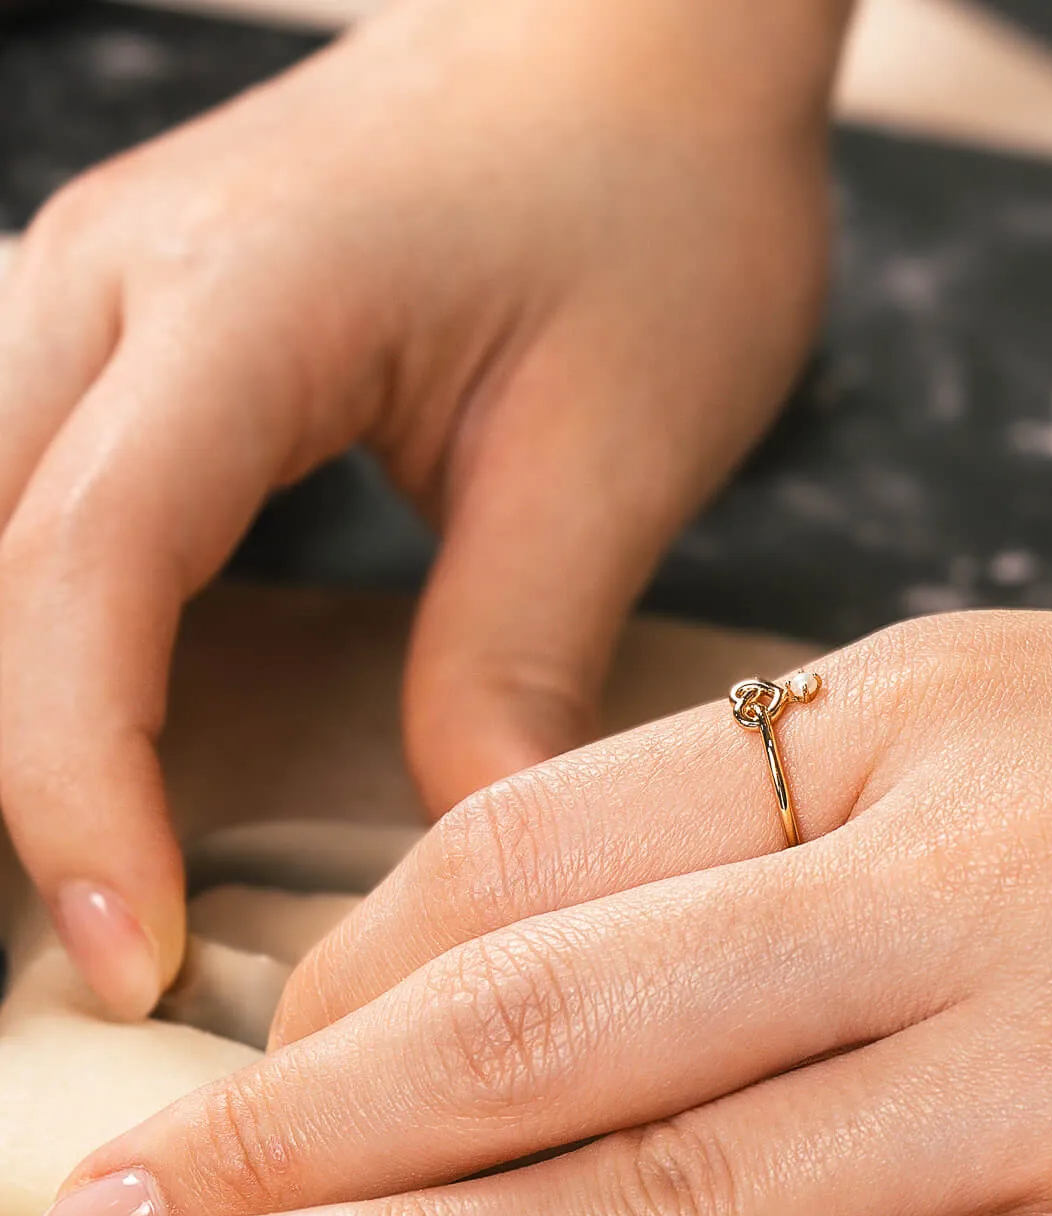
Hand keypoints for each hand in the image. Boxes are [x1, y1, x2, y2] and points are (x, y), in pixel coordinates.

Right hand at [0, 0, 844, 1017]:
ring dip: (9, 708)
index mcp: (240, 300)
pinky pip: (34, 500)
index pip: (81, 575)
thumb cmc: (659, 210)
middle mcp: (114, 280)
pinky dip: (43, 636)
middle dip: (6, 775)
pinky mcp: (141, 330)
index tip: (136, 956)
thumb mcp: (615, 449)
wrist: (646, 47)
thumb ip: (516, 653)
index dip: (77, 789)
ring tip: (76, 881)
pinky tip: (96, 737)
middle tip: (86, 960)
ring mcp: (105, 293)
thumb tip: (455, 852)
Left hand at [35, 606, 1051, 1215]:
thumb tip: (586, 911)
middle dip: (313, 1127)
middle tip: (123, 1212)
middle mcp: (947, 879)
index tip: (268, 1057)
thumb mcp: (1020, 712)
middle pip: (560, 1019)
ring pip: (693, 1186)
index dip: (369, 966)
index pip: (548, 843)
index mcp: (898, 722)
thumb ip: (810, 803)